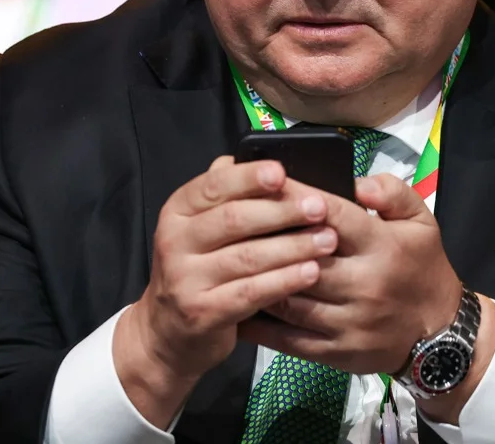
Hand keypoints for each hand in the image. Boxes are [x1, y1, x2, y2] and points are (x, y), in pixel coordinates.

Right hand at [113, 156, 339, 426]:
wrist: (166, 333)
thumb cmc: (197, 269)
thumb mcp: (200, 227)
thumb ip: (226, 194)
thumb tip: (266, 161)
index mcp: (177, 211)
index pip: (213, 185)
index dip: (249, 177)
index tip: (282, 172)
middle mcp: (175, 241)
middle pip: (234, 219)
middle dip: (283, 211)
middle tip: (320, 207)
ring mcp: (185, 279)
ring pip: (247, 257)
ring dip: (293, 246)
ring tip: (327, 240)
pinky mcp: (202, 313)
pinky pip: (250, 293)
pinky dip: (284, 281)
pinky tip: (311, 272)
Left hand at [239, 173, 463, 374]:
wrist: (440, 334)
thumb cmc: (422, 267)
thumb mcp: (422, 221)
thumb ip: (392, 192)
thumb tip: (357, 181)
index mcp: (382, 245)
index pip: (332, 215)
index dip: (295, 197)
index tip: (264, 181)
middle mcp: (364, 283)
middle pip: (303, 257)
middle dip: (266, 237)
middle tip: (232, 220)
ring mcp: (349, 321)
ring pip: (290, 298)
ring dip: (257, 280)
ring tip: (227, 261)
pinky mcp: (336, 352)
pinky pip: (288, 339)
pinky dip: (259, 323)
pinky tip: (237, 305)